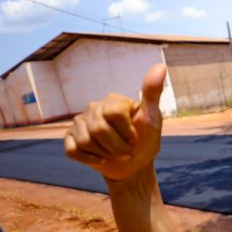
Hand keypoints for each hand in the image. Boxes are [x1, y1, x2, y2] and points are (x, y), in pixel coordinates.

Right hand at [64, 64, 166, 181]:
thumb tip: (160, 66)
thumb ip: (153, 93)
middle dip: (116, 147)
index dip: (126, 131)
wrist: (132, 165)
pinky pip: (73, 150)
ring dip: (105, 154)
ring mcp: (79, 122)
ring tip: (115, 155)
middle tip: (126, 153)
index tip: (135, 139)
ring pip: (85, 141)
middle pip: (99, 129)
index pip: (114, 113)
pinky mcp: (70, 138)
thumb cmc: (145, 140)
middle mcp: (93, 107)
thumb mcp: (153, 118)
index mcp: (112, 100)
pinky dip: (89, 159)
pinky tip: (101, 159)